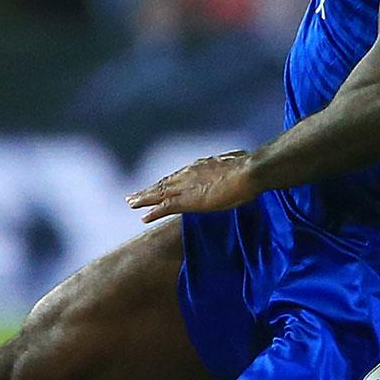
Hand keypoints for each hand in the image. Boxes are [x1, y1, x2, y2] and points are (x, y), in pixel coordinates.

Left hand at [125, 150, 260, 222]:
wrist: (248, 172)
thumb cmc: (248, 167)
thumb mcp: (236, 162)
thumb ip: (230, 167)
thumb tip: (240, 163)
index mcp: (199, 167)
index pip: (177, 176)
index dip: (164, 183)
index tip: (155, 187)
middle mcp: (188, 174)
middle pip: (163, 184)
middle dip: (148, 191)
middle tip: (132, 197)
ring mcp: (186, 187)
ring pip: (159, 194)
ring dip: (144, 199)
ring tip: (131, 204)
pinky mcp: (188, 200)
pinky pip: (165, 207)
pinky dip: (153, 212)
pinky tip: (143, 217)